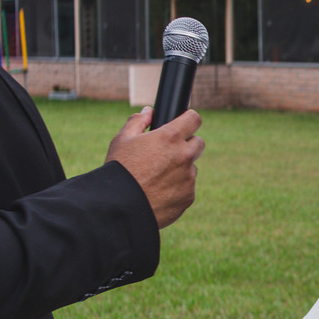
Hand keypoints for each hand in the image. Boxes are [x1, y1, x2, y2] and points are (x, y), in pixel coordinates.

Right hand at [106, 107, 203, 228]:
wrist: (120, 207)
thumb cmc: (119, 170)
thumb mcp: (122, 140)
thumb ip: (138, 121)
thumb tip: (149, 112)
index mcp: (170, 138)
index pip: (194, 119)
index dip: (189, 119)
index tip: (185, 122)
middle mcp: (184, 156)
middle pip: (198, 143)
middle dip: (187, 144)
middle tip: (168, 151)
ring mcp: (189, 178)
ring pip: (191, 167)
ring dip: (181, 168)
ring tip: (157, 176)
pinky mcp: (188, 197)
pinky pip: (187, 187)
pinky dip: (177, 187)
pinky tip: (159, 191)